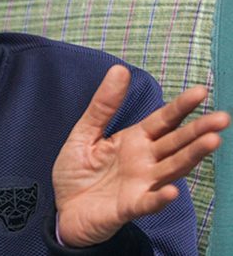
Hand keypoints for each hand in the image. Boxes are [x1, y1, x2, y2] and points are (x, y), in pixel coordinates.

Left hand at [52, 65, 229, 247]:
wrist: (61, 209)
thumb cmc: (76, 172)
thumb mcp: (85, 133)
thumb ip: (103, 105)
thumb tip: (119, 69)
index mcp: (134, 140)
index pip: (163, 121)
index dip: (180, 107)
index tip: (201, 91)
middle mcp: (144, 161)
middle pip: (176, 143)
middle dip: (198, 131)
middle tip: (222, 117)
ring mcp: (140, 185)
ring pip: (171, 169)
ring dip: (191, 156)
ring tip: (212, 142)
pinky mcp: (128, 207)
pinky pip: (147, 202)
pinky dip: (160, 198)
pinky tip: (172, 191)